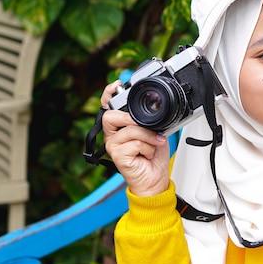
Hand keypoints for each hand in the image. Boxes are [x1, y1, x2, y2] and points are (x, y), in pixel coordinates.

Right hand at [101, 80, 169, 196]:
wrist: (155, 178)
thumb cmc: (153, 156)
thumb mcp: (154, 132)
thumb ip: (149, 120)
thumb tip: (154, 110)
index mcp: (119, 126)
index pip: (107, 106)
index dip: (108, 94)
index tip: (115, 85)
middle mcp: (112, 135)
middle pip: (111, 115)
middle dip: (131, 118)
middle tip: (146, 126)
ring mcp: (113, 145)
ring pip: (130, 129)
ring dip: (148, 136)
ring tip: (154, 143)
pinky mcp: (117, 155)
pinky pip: (135, 143)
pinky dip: (148, 147)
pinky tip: (147, 154)